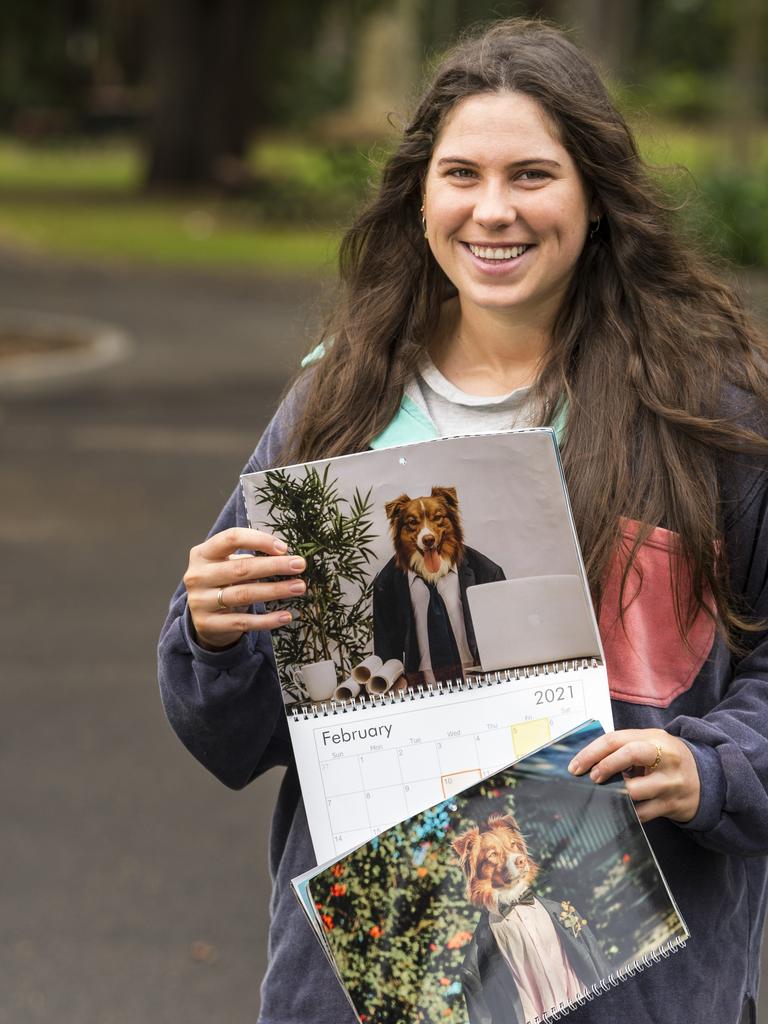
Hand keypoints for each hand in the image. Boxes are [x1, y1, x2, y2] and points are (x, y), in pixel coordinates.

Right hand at [183, 527, 305, 649]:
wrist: (202, 618)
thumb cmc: (223, 583)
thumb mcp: (227, 565)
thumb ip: (249, 558)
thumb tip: (287, 556)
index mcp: (203, 553)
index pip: (231, 538)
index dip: (259, 540)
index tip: (284, 548)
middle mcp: (197, 576)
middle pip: (241, 569)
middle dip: (274, 566)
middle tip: (299, 565)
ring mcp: (200, 601)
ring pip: (244, 594)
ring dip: (275, 590)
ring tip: (298, 587)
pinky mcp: (208, 624)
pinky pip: (243, 622)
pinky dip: (267, 620)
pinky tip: (286, 616)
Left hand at [567, 728, 700, 823]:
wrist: (709, 780)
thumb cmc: (668, 760)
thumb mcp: (652, 745)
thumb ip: (624, 748)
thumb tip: (588, 761)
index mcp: (654, 738)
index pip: (616, 739)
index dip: (592, 752)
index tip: (576, 766)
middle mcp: (664, 757)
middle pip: (629, 753)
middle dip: (604, 765)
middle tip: (591, 777)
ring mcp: (670, 782)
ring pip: (634, 790)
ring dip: (613, 794)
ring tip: (604, 794)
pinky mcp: (672, 805)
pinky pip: (642, 813)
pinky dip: (626, 812)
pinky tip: (616, 809)